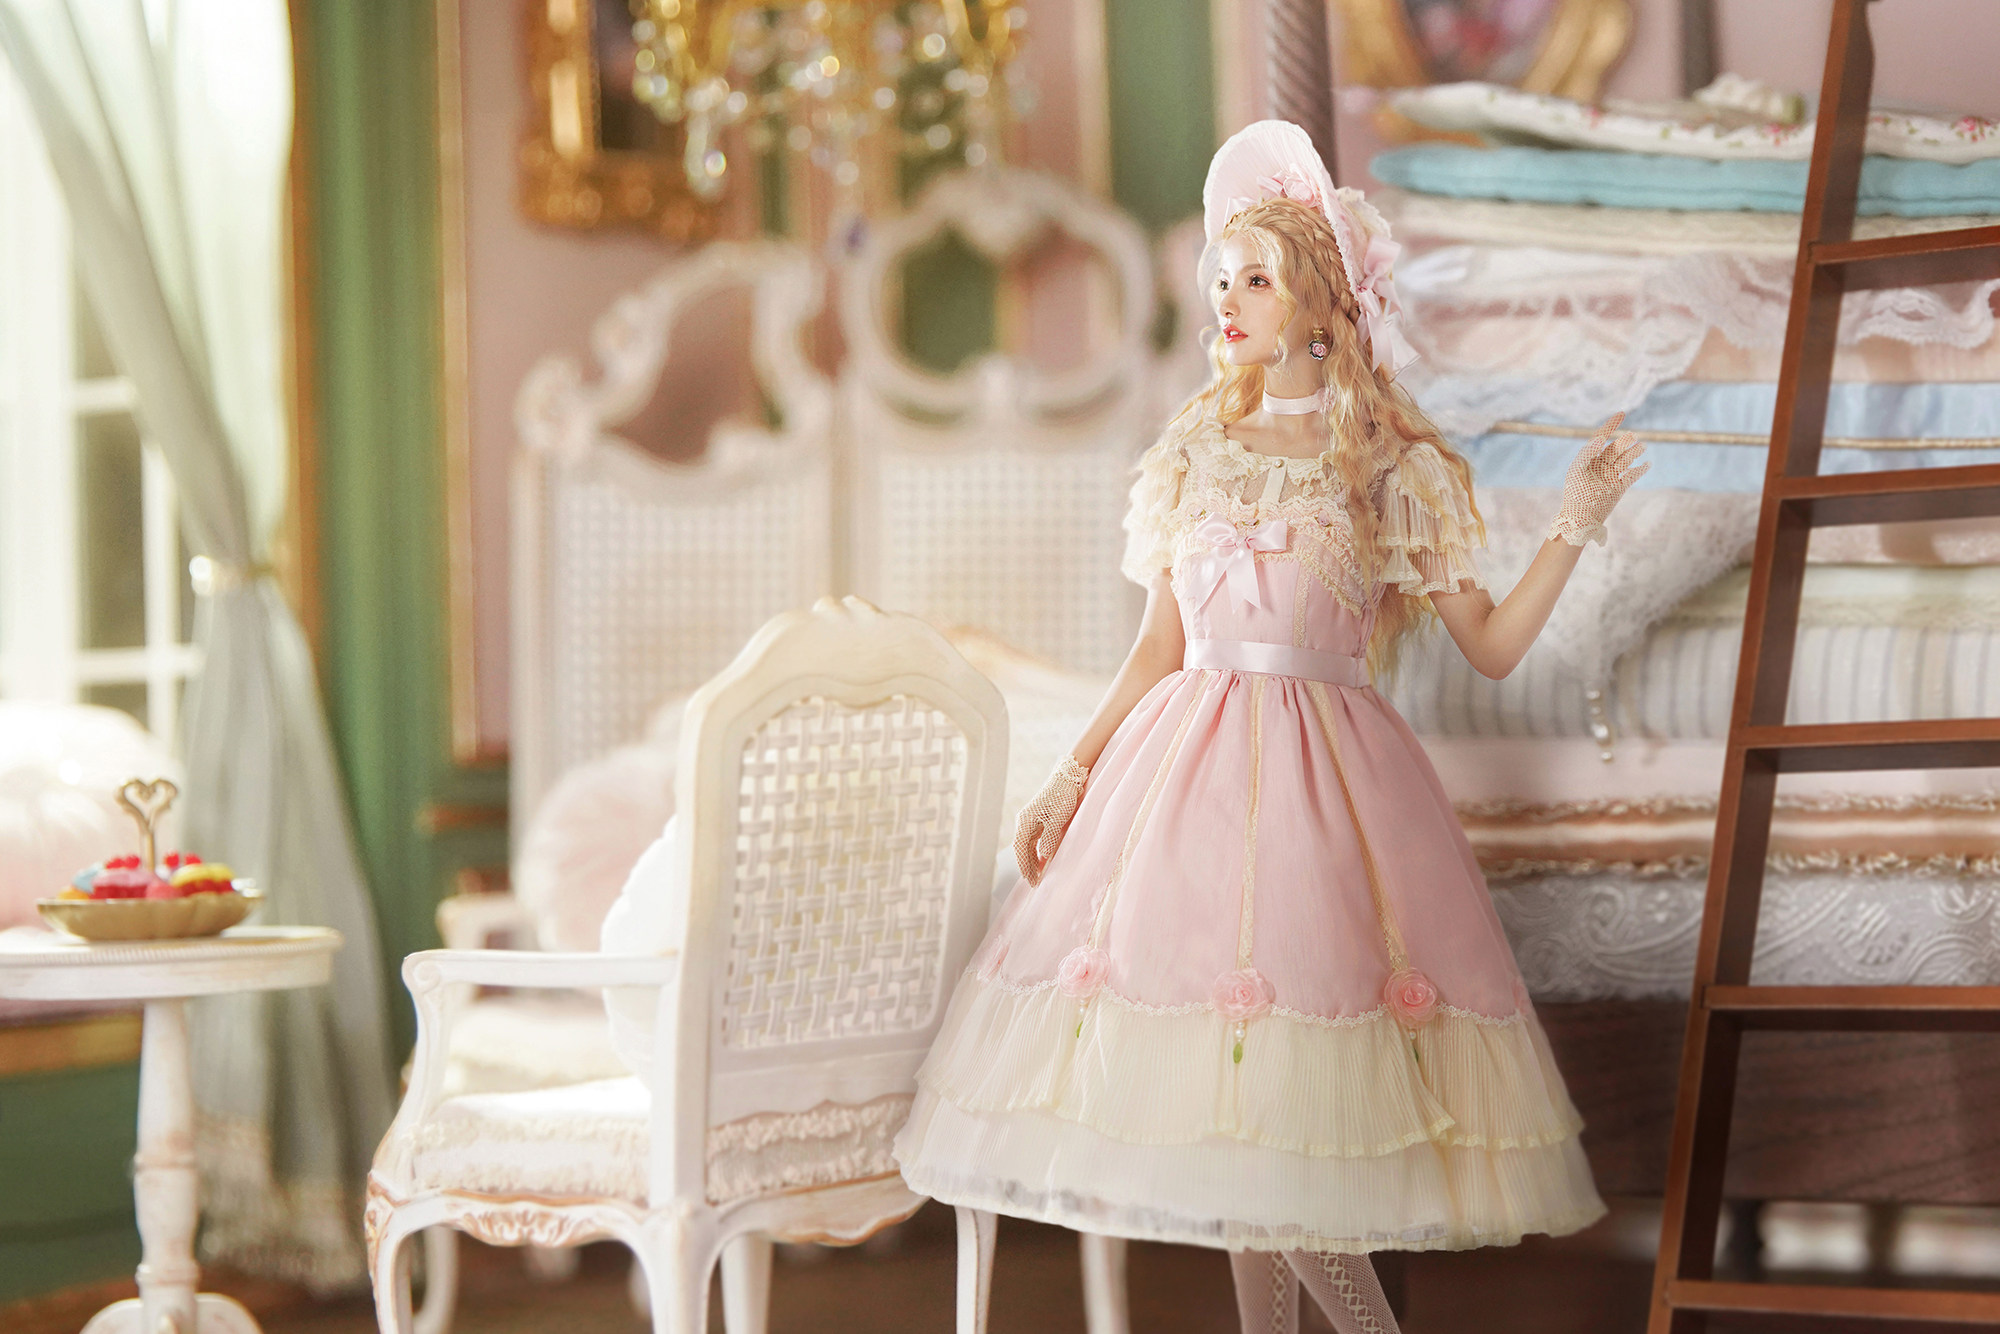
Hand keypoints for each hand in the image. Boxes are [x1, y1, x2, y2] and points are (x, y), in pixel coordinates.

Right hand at [1013, 755, 1088, 885]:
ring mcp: (1030, 820)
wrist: (1068, 776)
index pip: (1021, 849)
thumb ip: (1049, 837)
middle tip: (1035, 883)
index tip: (1032, 880)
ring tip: (1039, 875)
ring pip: (1027, 846)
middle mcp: (1024, 821)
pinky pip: (1033, 840)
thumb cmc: (1063, 795)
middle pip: (1022, 849)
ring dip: (1032, 861)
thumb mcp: (1058, 818)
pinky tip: (1042, 860)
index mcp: (1025, 821)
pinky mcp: (1038, 819)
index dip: (1025, 866)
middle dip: (1027, 867)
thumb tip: (1043, 855)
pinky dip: (1036, 852)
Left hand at [1548, 412, 1648, 546]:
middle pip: (1616, 448)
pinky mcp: (1619, 488)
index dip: (1611, 425)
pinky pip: (1632, 475)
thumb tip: (1599, 439)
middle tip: (1633, 436)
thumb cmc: (1574, 494)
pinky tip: (1647, 463)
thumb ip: (1586, 453)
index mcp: (1589, 459)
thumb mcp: (1576, 470)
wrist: (1580, 518)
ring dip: (1634, 452)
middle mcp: (1601, 465)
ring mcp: (1611, 476)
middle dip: (1625, 441)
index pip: (1602, 437)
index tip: (1622, 413)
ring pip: (1626, 459)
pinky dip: (1640, 469)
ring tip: (1642, 446)